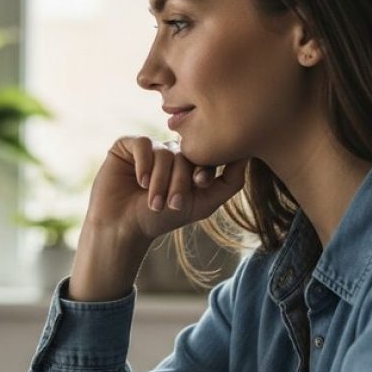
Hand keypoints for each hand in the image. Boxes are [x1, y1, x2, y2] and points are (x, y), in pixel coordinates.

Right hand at [69, 136, 247, 300]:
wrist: (123, 228)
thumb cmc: (162, 219)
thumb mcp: (204, 204)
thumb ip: (230, 182)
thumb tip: (248, 154)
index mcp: (189, 163)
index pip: (204, 154)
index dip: (203, 169)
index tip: (199, 185)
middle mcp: (170, 152)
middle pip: (185, 154)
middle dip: (180, 181)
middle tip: (171, 204)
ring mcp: (148, 147)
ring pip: (164, 151)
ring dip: (160, 180)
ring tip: (154, 201)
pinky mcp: (126, 146)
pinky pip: (142, 144)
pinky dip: (144, 164)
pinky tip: (140, 182)